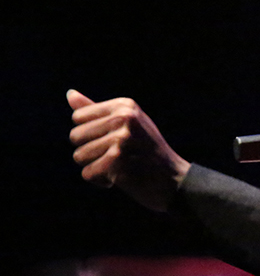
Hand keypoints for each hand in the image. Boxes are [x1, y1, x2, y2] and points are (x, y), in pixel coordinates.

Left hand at [68, 89, 190, 211]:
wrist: (174, 180)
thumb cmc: (148, 152)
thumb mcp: (129, 124)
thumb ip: (98, 110)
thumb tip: (70, 94)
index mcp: (125, 106)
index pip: (78, 117)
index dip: (90, 134)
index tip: (113, 140)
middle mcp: (124, 119)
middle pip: (75, 136)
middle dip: (90, 151)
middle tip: (117, 156)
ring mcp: (121, 140)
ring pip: (79, 156)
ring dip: (95, 167)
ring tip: (120, 166)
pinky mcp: (118, 162)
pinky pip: (88, 174)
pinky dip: (101, 181)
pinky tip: (120, 178)